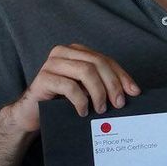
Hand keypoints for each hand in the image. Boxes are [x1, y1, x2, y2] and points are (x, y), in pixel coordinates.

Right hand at [8, 44, 140, 134]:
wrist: (32, 114)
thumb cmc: (62, 101)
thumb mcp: (87, 90)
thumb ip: (104, 85)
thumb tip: (132, 91)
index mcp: (76, 51)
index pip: (106, 60)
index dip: (122, 76)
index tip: (134, 92)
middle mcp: (64, 53)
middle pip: (97, 63)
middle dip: (112, 84)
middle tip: (118, 104)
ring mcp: (51, 63)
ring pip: (85, 71)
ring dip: (98, 92)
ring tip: (101, 109)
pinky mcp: (43, 78)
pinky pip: (69, 86)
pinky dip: (81, 100)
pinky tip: (83, 111)